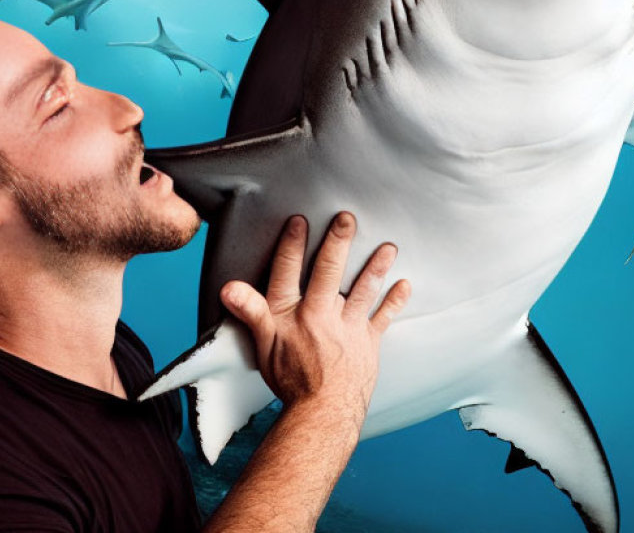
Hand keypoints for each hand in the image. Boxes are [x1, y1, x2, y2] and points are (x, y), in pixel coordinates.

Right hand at [219, 212, 409, 430]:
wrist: (321, 414)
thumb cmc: (290, 379)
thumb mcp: (262, 345)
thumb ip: (249, 311)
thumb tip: (228, 288)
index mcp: (291, 314)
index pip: (288, 272)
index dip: (292, 245)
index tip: (299, 221)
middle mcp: (320, 315)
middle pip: (329, 271)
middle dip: (337, 242)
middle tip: (346, 218)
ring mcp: (348, 327)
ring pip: (363, 289)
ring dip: (376, 266)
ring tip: (387, 246)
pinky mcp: (368, 342)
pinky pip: (384, 317)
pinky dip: (395, 301)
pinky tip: (405, 284)